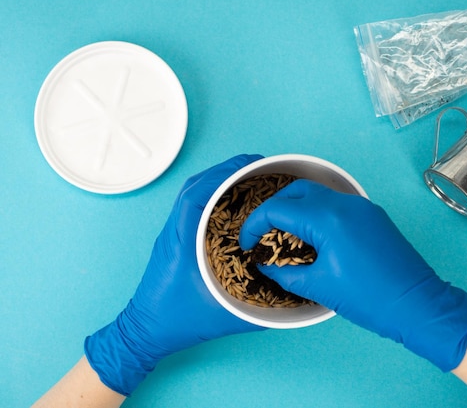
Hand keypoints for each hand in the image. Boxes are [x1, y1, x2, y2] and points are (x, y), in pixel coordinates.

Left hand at [85, 154, 264, 395]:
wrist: (145, 332)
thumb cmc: (177, 322)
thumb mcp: (224, 316)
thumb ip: (258, 310)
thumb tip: (290, 296)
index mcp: (182, 243)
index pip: (197, 195)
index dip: (224, 174)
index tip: (250, 165)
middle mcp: (174, 231)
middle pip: (195, 186)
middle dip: (225, 170)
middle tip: (256, 165)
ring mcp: (172, 234)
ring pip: (191, 193)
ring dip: (217, 179)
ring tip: (245, 176)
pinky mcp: (174, 239)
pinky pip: (191, 205)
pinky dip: (210, 194)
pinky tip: (230, 200)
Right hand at [239, 179, 466, 370]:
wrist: (418, 304)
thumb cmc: (369, 299)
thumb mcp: (320, 286)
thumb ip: (286, 272)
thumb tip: (266, 265)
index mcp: (328, 218)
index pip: (278, 209)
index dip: (254, 226)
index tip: (246, 245)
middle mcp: (344, 203)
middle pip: (296, 192)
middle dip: (273, 210)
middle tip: (263, 235)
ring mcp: (362, 206)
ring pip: (317, 194)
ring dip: (296, 209)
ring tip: (285, 237)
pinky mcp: (372, 214)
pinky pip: (336, 204)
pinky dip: (317, 213)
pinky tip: (313, 237)